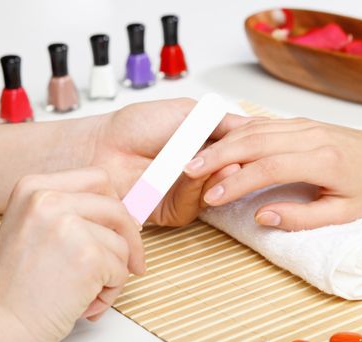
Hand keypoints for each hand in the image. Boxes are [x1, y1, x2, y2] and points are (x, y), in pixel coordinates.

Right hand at [0, 168, 143, 341]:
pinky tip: (86, 300)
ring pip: (122, 244)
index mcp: (35, 188)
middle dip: (131, 237)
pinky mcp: (88, 256)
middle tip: (132, 261)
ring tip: (87, 290)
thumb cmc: (15, 286)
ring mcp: (69, 226)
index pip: (98, 179)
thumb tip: (124, 216)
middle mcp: (50, 201)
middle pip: (116, 208)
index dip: (117, 203)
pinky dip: (111, 290)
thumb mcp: (35, 228)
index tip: (125, 223)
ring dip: (114, 273)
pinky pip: (121, 270)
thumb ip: (73, 213)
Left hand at [89, 98, 249, 225]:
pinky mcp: (176, 211)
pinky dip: (196, 188)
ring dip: (220, 177)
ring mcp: (190, 192)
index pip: (240, 151)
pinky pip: (195, 204)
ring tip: (221, 162)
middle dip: (241, 165)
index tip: (259, 139)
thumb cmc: (136, 126)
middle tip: (243, 155)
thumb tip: (254, 126)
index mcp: (208, 146)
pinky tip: (191, 172)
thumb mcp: (186, 111)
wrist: (102, 146)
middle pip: (234, 174)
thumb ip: (220, 120)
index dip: (250, 148)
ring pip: (219, 191)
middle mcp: (202, 171)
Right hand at [185, 118, 361, 230]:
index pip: (270, 167)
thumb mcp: (344, 214)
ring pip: (253, 128)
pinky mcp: (297, 122)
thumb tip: (262, 216)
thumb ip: (302, 218)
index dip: (238, 182)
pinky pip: (260, 123)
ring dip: (221, 142)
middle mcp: (310, 136)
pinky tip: (217, 142)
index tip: (213, 197)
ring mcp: (302, 125)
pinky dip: (235, 131)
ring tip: (195, 159)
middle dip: (218, 156)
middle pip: (254, 140)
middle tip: (190, 171)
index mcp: (324, 160)